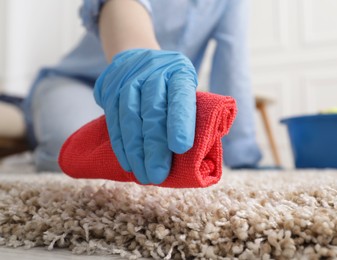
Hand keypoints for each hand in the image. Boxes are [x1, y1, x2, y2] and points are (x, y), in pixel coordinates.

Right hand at [94, 49, 197, 183]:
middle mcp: (154, 72)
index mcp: (180, 72)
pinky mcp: (110, 89)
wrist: (137, 55)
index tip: (181, 148)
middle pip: (153, 111)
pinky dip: (121, 144)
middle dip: (155, 147)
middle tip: (157, 174)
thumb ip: (193, 113)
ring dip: (135, 150)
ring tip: (143, 174)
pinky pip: (113, 119)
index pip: (180, 96)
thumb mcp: (187, 88)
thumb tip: (200, 153)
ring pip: (129, 117)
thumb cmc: (171, 83)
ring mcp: (129, 79)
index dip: (180, 121)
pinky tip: (128, 162)